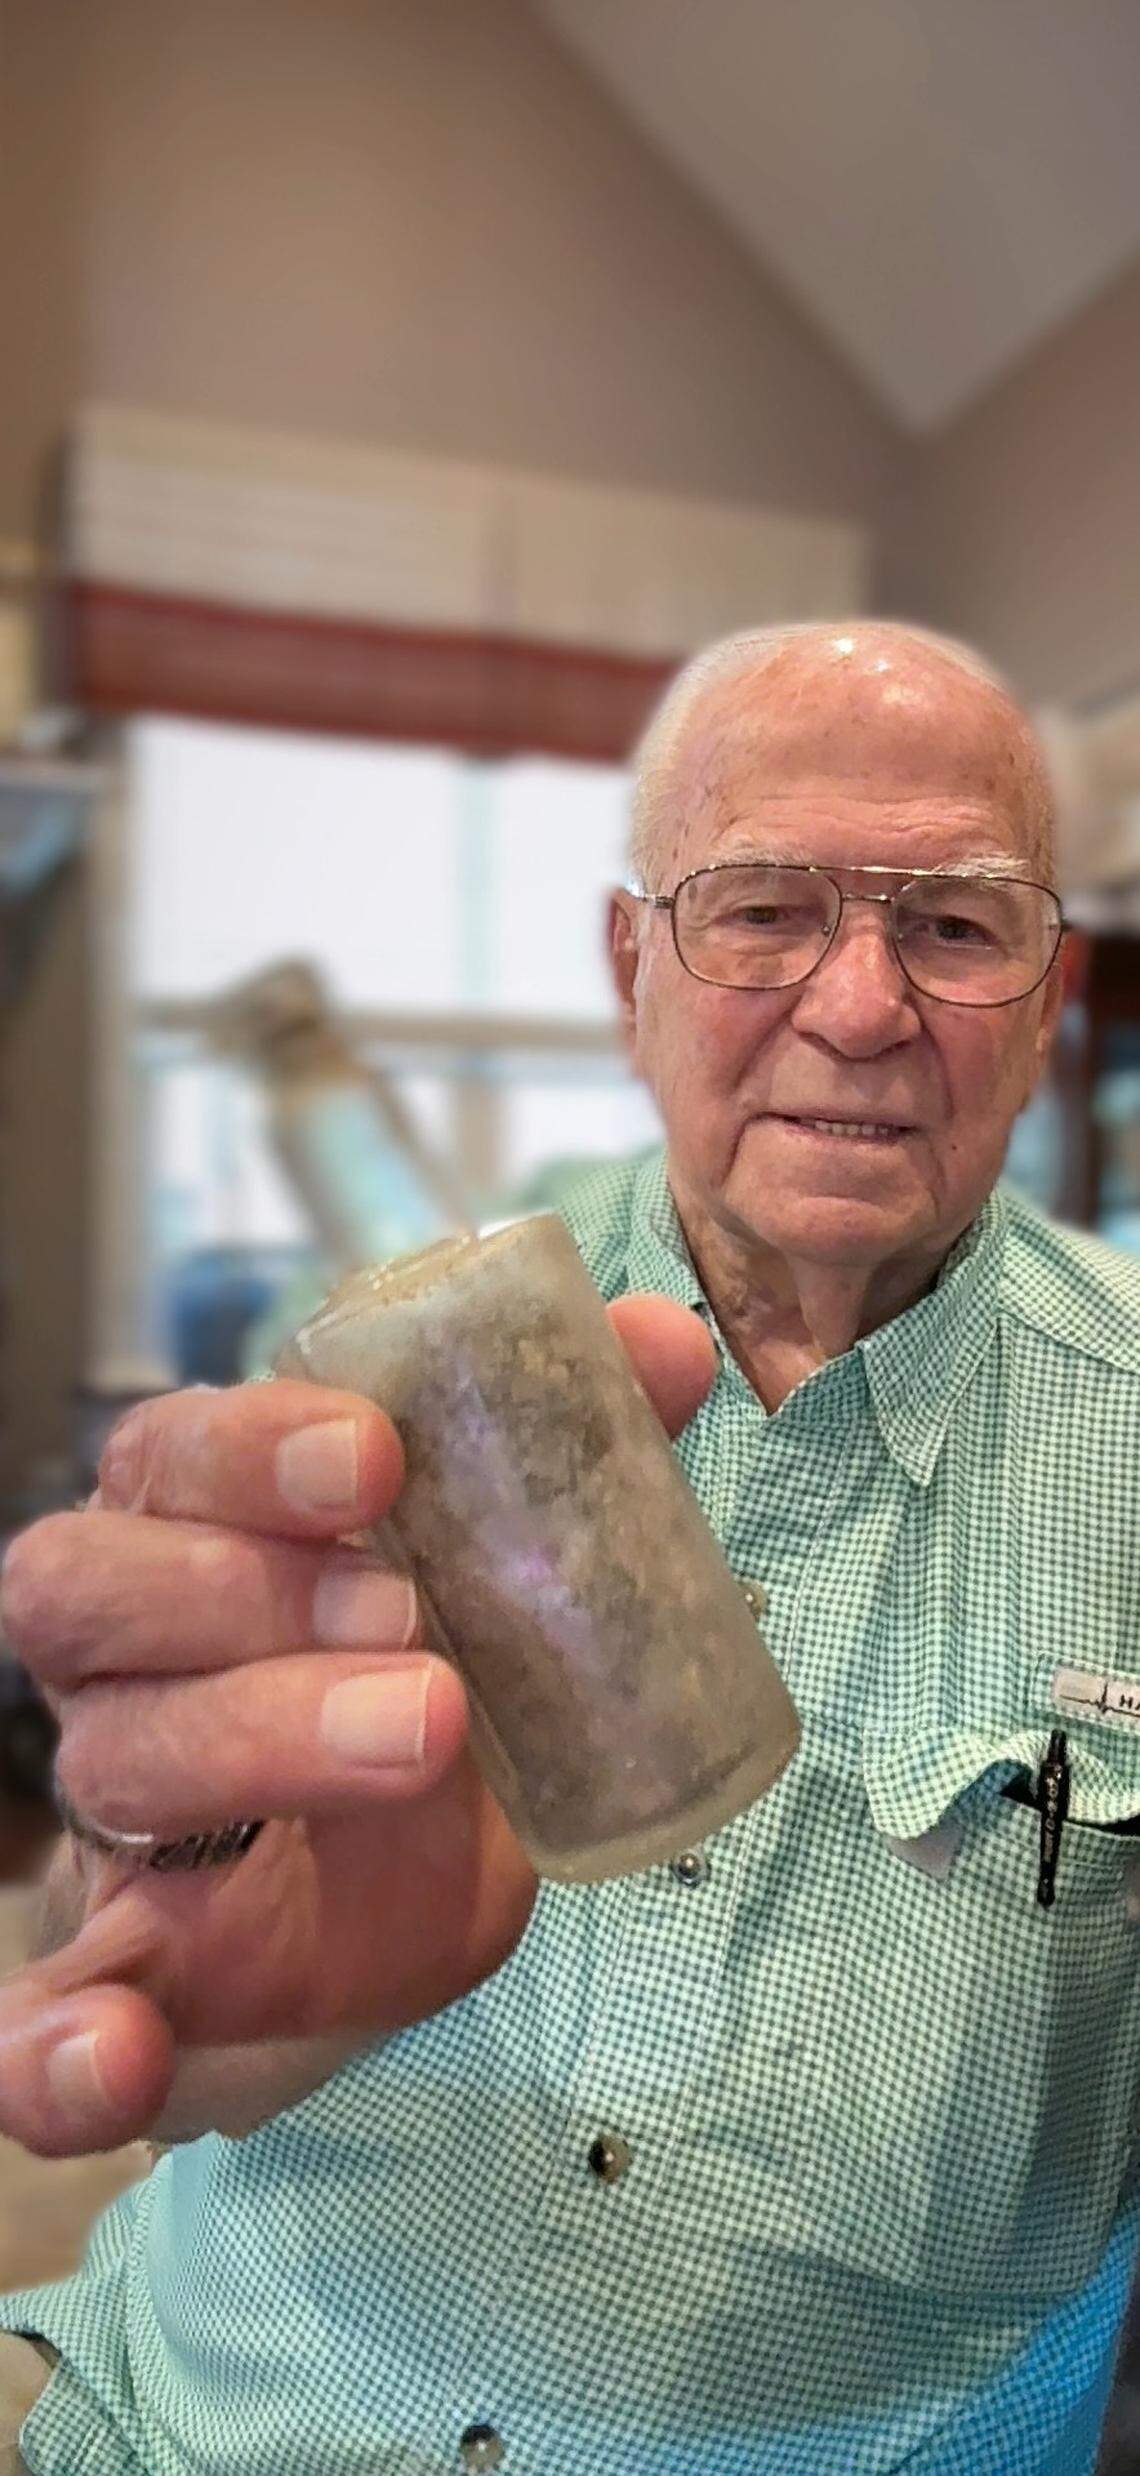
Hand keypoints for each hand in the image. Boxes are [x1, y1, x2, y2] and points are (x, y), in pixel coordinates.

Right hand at [0, 1296, 713, 2156]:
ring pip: (116, 1761)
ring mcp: (116, 1814)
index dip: (254, 1447)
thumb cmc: (422, 1674)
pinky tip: (115, 2056)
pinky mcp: (127, 1973)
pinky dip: (54, 2044)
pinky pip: (34, 2019)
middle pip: (96, 1590)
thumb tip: (665, 1341)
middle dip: (252, 1588)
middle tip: (416, 1614)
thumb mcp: (495, 1569)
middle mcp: (124, 1655)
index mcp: (191, 1527)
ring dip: (253, 1743)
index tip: (379, 1456)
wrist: (388, 1881)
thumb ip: (568, 1449)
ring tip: (424, 1735)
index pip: (169, 1455)